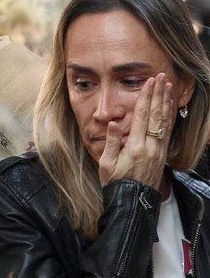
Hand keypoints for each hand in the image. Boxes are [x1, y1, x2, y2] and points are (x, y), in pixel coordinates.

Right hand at [99, 73, 173, 191]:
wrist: (133, 201)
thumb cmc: (115, 182)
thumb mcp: (106, 164)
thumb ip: (111, 142)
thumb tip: (114, 123)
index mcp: (134, 147)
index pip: (142, 116)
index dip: (146, 98)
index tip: (149, 82)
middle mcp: (150, 147)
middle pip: (156, 115)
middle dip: (158, 94)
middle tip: (161, 77)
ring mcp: (159, 151)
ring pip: (165, 121)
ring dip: (167, 102)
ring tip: (168, 86)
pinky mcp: (162, 154)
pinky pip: (168, 131)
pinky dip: (170, 116)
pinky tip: (170, 107)